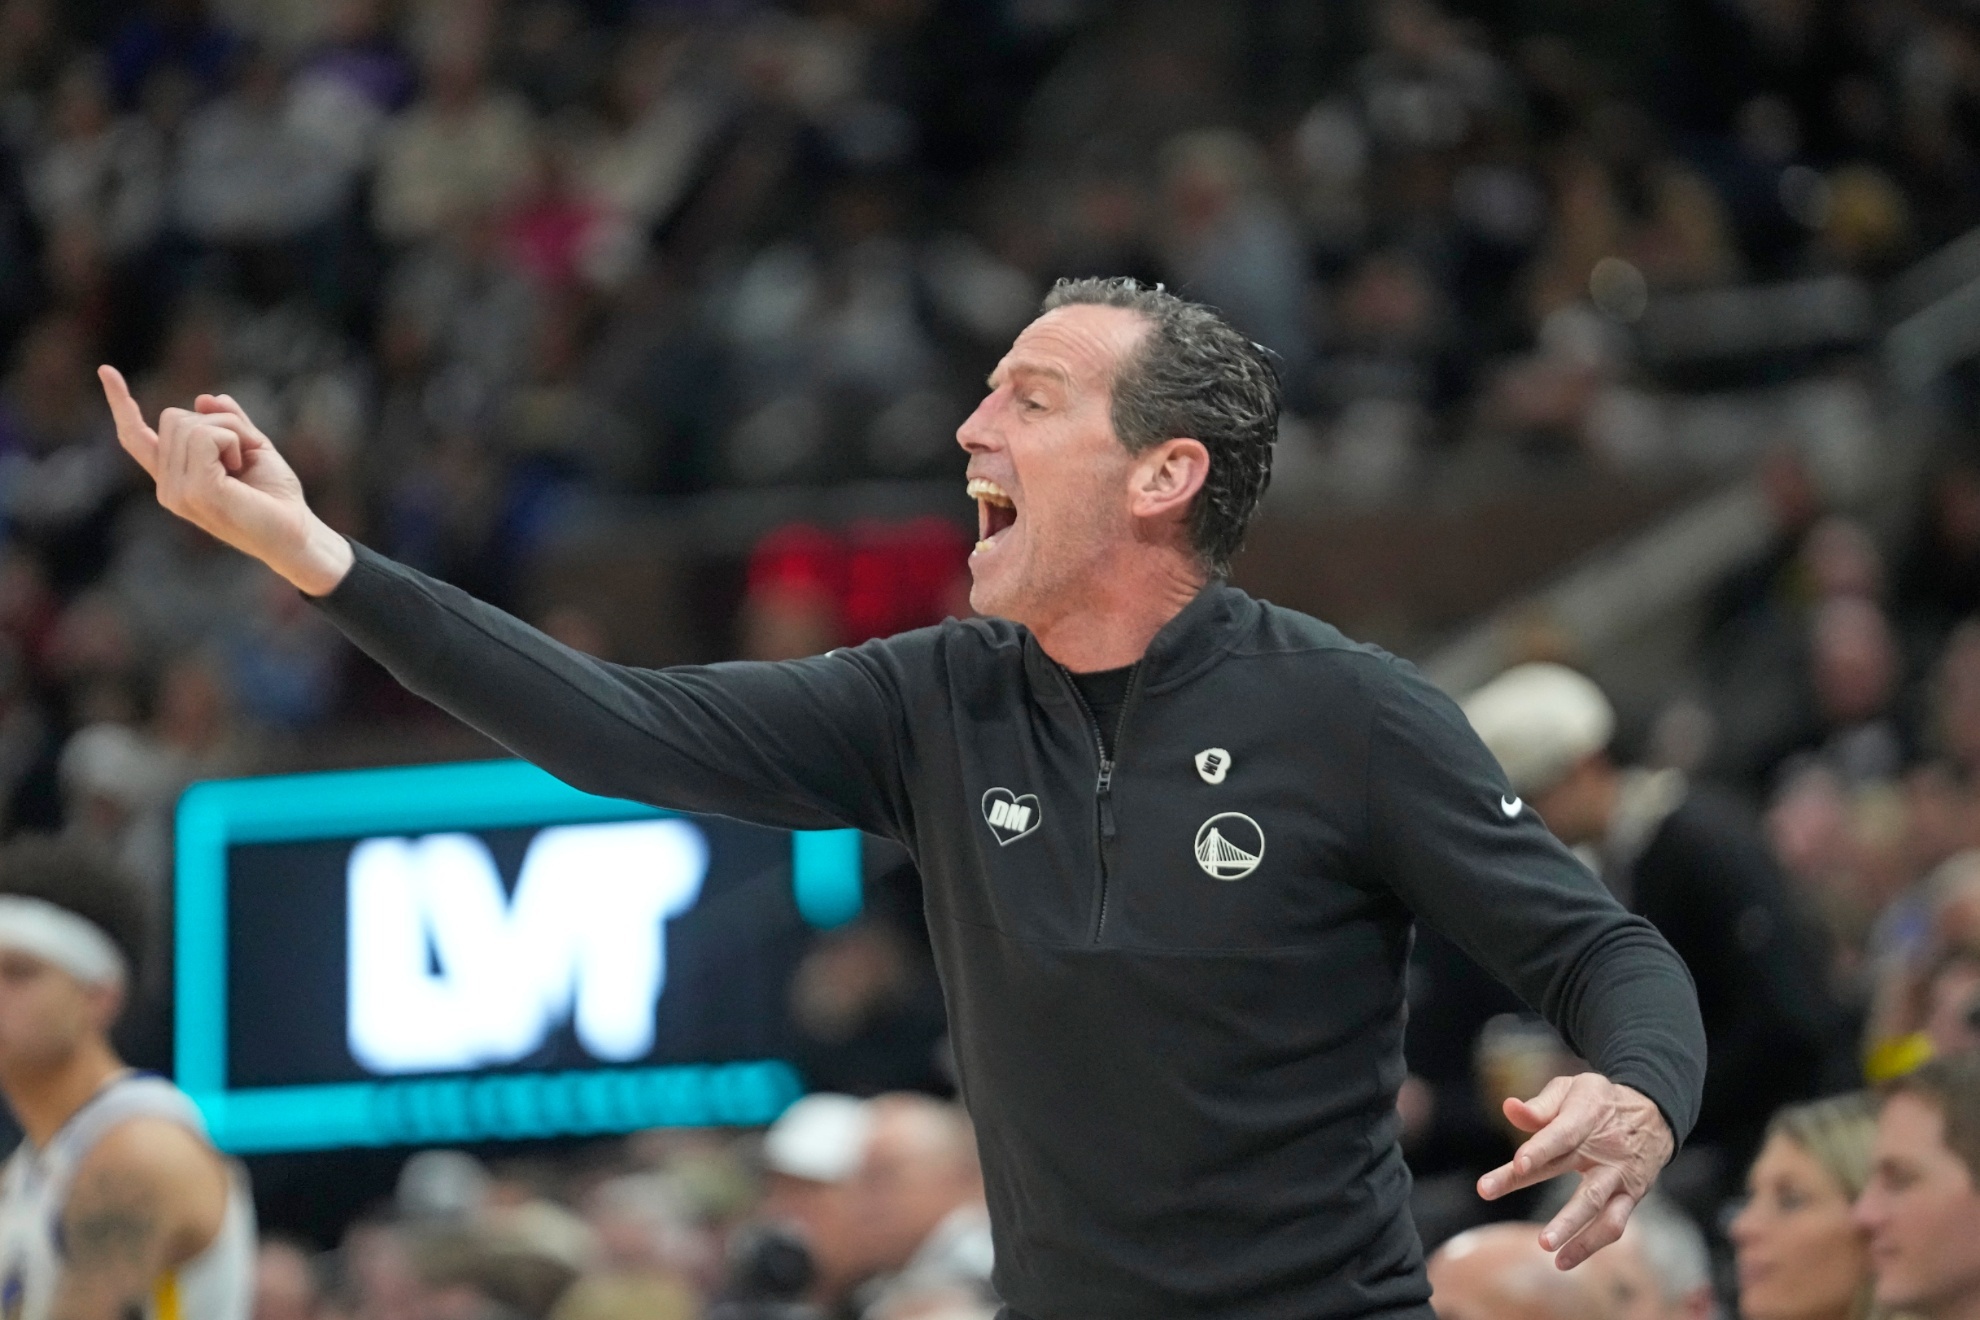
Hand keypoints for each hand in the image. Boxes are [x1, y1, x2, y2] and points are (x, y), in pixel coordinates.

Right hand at [98, 366, 352, 594]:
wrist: (299, 535)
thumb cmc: (276, 497)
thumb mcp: (251, 447)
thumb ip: (228, 422)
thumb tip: (205, 398)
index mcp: (175, 477)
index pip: (135, 438)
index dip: (120, 403)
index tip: (105, 370)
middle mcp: (168, 486)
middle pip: (172, 417)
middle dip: (219, 422)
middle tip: (245, 454)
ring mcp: (177, 491)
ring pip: (189, 423)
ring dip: (231, 431)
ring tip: (245, 463)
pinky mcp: (196, 490)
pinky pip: (207, 435)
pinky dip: (234, 439)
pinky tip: (242, 466)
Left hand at [1476, 1072, 1673, 1269]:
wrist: (1656, 1114)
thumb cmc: (1599, 1102)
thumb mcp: (1573, 1089)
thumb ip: (1540, 1106)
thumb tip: (1508, 1108)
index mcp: (1586, 1116)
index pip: (1560, 1133)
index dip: (1539, 1148)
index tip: (1517, 1163)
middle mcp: (1604, 1148)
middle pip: (1564, 1166)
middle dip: (1523, 1179)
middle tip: (1488, 1190)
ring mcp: (1619, 1175)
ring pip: (1596, 1204)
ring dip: (1570, 1227)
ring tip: (1544, 1246)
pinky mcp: (1631, 1197)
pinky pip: (1614, 1224)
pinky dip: (1591, 1245)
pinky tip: (1564, 1261)